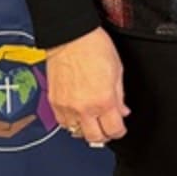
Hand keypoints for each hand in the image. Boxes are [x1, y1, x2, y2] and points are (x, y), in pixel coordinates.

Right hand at [46, 27, 129, 144]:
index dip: (120, 131)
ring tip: (93, 120)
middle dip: (104, 135)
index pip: (113, 130)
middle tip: (108, 128)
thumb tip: (122, 111)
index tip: (120, 128)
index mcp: (103, 100)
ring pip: (76, 133)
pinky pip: (63, 123)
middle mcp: (83, 108)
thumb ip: (120, 95)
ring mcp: (66, 107)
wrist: (71, 38)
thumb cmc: (95, 47)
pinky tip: (78, 114)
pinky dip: (72, 123)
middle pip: (94, 138)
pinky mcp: (54, 103)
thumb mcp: (118, 70)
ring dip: (86, 130)